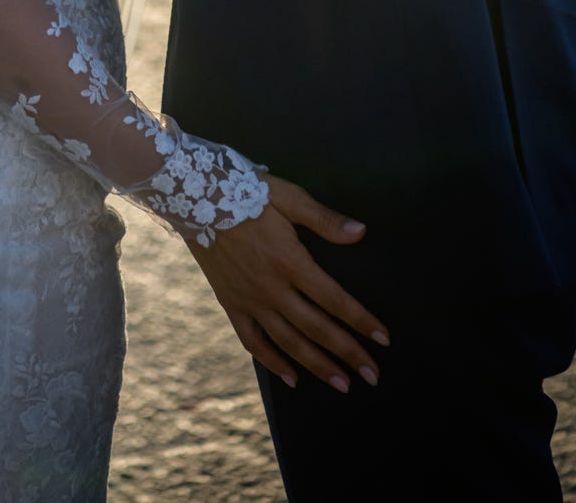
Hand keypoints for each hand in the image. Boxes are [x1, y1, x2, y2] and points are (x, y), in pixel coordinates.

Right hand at [188, 174, 389, 392]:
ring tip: (342, 384)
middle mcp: (271, 288)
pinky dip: (272, 362)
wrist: (192, 196)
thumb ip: (323, 219)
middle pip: (317, 328)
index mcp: (290, 261)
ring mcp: (249, 299)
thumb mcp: (288, 197)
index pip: (334, 299)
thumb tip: (360, 232)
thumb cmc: (244, 190)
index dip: (361, 321)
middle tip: (373, 375)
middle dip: (348, 353)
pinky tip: (291, 378)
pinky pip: (253, 341)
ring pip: (288, 342)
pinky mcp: (230, 303)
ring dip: (317, 365)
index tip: (383, 339)